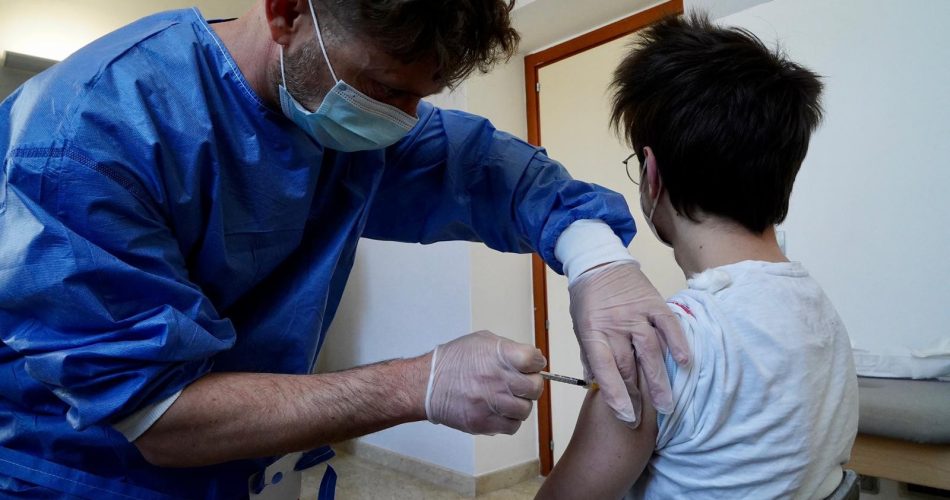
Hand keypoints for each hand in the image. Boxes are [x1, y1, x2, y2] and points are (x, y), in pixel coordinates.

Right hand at [425, 331, 545, 434]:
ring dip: (520, 404)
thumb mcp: (482, 341)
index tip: (532, 366)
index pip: (535, 361)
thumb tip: (533, 358)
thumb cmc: (453, 361)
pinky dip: (509, 420)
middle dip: (531, 384)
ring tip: (507, 398)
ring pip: (526, 409)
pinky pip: (512, 426)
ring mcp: (492, 403)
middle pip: (535, 387)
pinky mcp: (485, 423)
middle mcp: (498, 379)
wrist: (428, 384)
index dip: (536, 363)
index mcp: (500, 355)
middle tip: (521, 384)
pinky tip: (500, 411)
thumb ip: (509, 348)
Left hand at [569, 261, 688, 426]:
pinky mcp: (654, 303)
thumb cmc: (587, 300)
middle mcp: (615, 323)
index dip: (615, 394)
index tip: (626, 416)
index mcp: (592, 331)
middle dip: (637, 395)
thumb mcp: (580, 328)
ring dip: (659, 380)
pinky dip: (677, 343)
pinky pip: (668, 325)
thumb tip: (597, 386)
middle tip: (645, 420)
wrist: (598, 262)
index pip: (604, 368)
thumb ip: (591, 356)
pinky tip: (684, 362)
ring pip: (650, 350)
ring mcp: (636, 313)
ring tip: (666, 404)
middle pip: (629, 364)